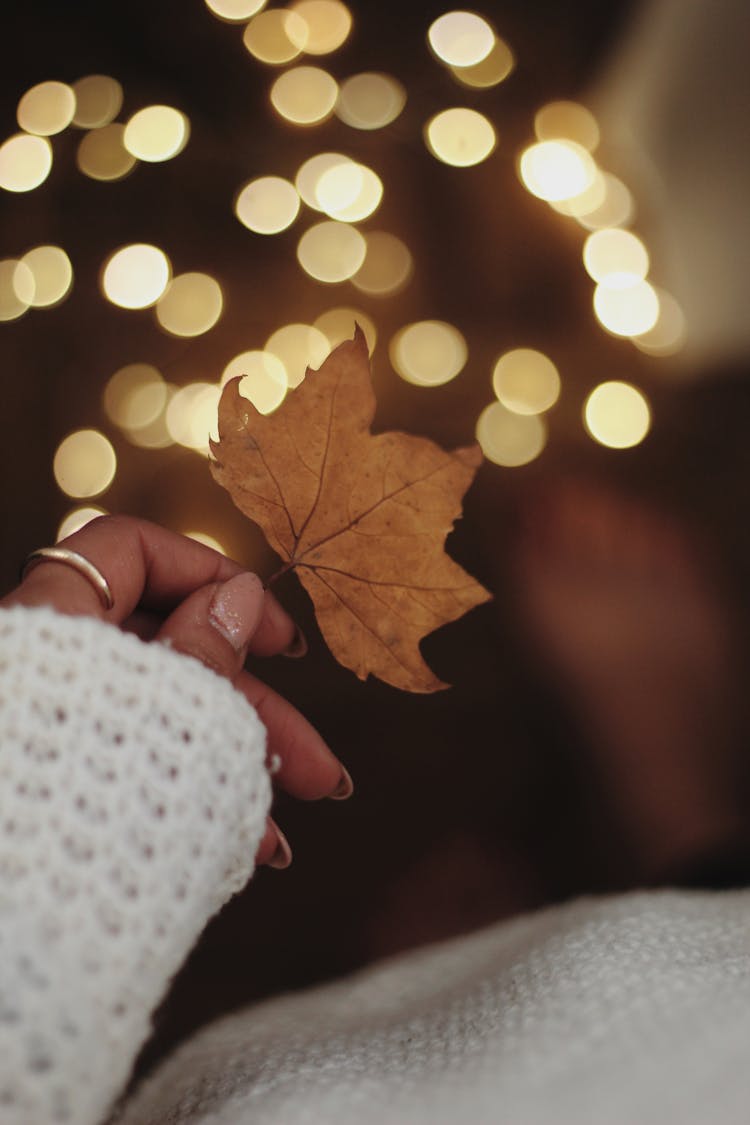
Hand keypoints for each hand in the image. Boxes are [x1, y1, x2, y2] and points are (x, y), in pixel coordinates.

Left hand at [3, 515, 351, 868]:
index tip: (275, 633)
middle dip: (255, 709)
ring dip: (233, 766)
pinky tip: (243, 846)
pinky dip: (186, 797)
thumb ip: (204, 648)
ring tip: (290, 829)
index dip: (210, 576)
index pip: (129, 551)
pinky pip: (127, 769)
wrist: (15, 944)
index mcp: (53, 624)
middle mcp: (44, 673)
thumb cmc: (83, 815)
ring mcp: (49, 734)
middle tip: (319, 759)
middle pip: (162, 656)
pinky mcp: (53, 788)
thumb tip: (234, 594)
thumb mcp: (167, 715)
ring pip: (152, 723)